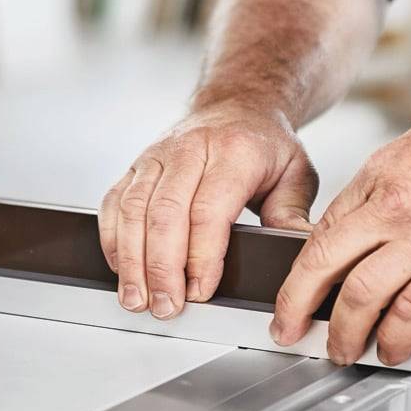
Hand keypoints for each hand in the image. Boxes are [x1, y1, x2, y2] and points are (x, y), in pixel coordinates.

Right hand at [99, 101, 318, 319]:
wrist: (238, 104)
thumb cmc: (264, 144)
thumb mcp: (297, 174)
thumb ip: (292, 215)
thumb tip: (295, 251)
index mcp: (234, 151)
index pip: (208, 210)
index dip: (200, 256)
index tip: (200, 291)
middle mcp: (190, 149)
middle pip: (164, 213)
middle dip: (162, 267)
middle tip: (167, 306)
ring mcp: (157, 155)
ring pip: (133, 209)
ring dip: (132, 260)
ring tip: (138, 298)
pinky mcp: (136, 165)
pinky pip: (114, 202)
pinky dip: (113, 239)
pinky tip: (122, 268)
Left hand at [271, 95, 410, 364]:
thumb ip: (389, 180)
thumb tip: (367, 210)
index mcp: (381, 175)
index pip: (324, 230)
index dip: (302, 270)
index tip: (294, 292)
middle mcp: (394, 208)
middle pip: (325, 263)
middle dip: (297, 305)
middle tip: (288, 328)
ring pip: (362, 295)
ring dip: (345, 332)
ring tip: (341, 349)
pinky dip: (397, 337)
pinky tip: (393, 347)